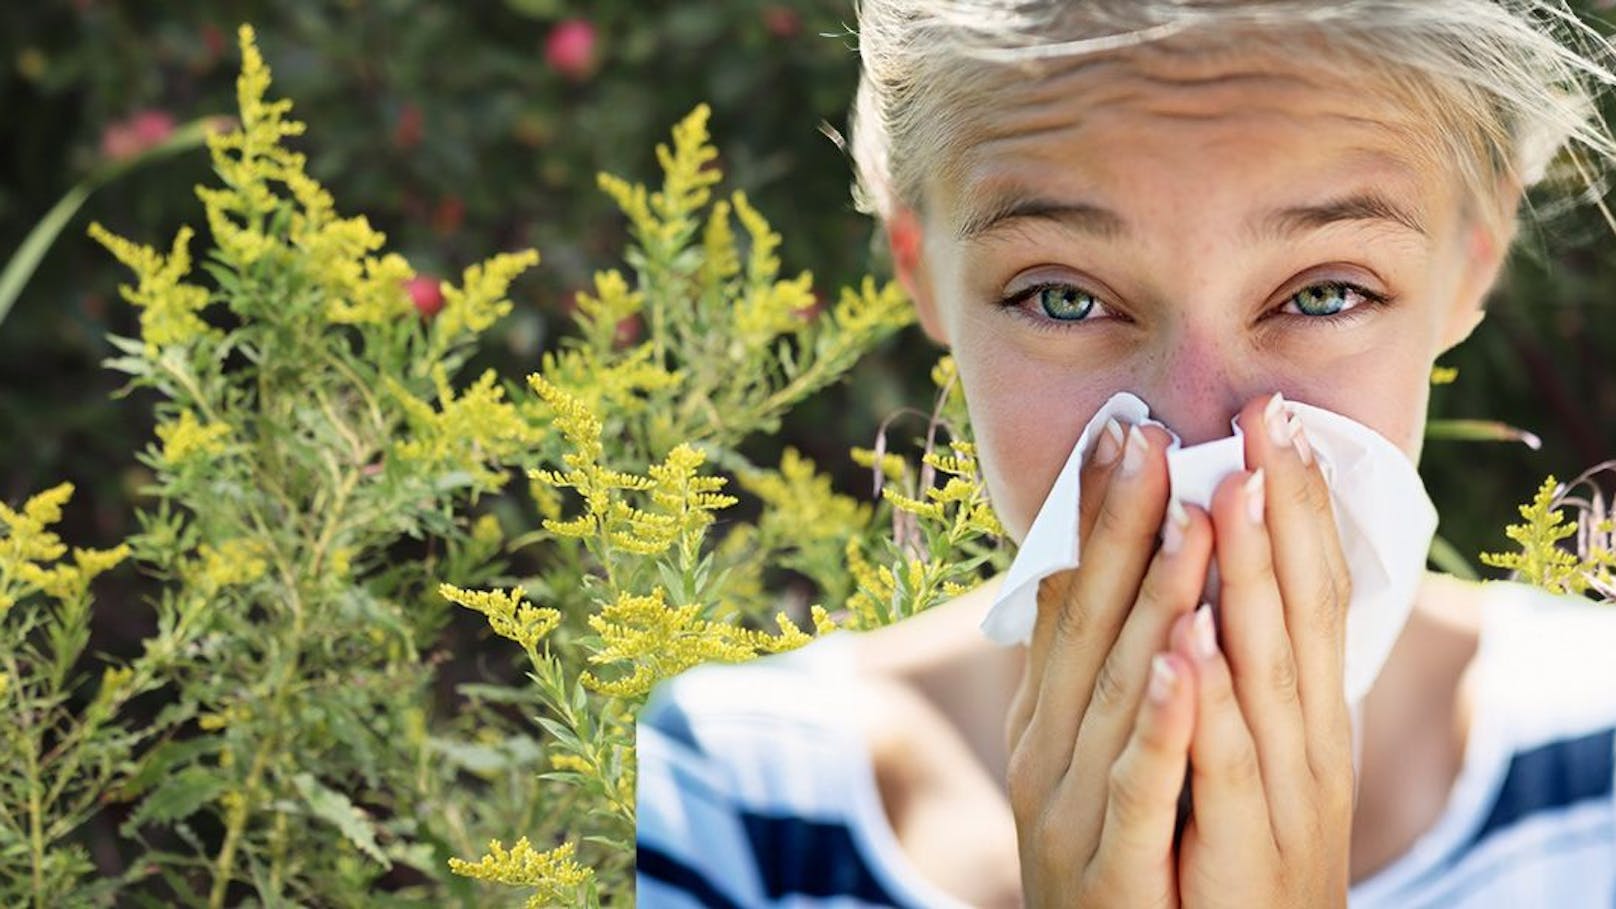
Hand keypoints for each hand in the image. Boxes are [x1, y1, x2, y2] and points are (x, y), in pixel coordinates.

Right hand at [1004, 418, 1214, 906]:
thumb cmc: (1119, 860)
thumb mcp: (1088, 756)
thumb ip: (1090, 673)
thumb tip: (1091, 571)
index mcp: (1046, 720)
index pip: (1067, 601)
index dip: (1092, 518)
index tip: (1121, 434)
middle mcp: (1046, 753)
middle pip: (1085, 627)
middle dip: (1118, 528)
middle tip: (1148, 439)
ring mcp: (1069, 810)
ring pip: (1116, 691)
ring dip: (1153, 601)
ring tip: (1191, 519)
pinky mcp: (1108, 871)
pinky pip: (1138, 786)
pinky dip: (1162, 722)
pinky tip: (1187, 661)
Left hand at [1165, 392, 1355, 907]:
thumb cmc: (1223, 851)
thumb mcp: (1235, 750)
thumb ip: (1229, 672)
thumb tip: (1201, 581)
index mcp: (1300, 716)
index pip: (1306, 595)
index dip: (1297, 509)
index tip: (1275, 420)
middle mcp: (1301, 747)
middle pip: (1296, 616)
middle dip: (1281, 514)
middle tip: (1265, 418)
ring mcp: (1274, 799)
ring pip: (1263, 678)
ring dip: (1249, 583)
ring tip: (1226, 494)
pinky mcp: (1233, 855)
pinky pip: (1216, 773)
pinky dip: (1206, 709)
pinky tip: (1190, 647)